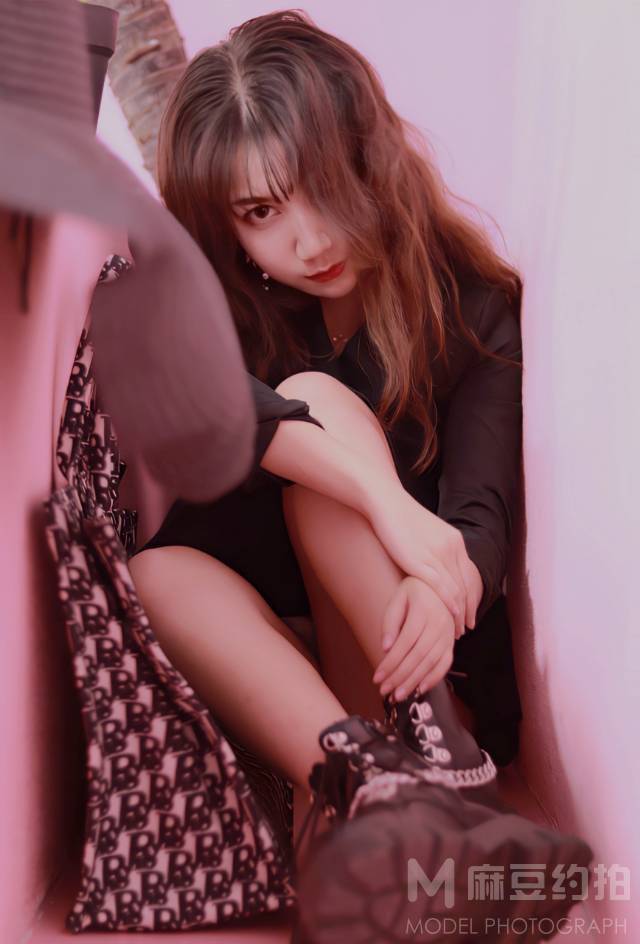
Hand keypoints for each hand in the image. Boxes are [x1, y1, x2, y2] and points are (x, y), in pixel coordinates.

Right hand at [367, 484, 477, 634]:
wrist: (385, 501)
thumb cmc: (399, 516)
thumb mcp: (426, 531)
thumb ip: (435, 547)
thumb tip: (435, 562)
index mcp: (455, 540)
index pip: (469, 575)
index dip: (471, 597)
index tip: (469, 613)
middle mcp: (452, 548)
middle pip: (466, 585)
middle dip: (468, 609)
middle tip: (467, 628)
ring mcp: (437, 554)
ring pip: (456, 590)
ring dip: (459, 613)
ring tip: (457, 631)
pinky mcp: (420, 561)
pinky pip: (441, 588)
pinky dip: (449, 604)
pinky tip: (450, 616)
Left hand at [372, 577, 454, 699]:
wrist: (437, 586)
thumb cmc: (412, 593)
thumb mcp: (397, 600)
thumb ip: (390, 623)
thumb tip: (386, 648)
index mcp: (423, 610)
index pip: (405, 642)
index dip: (391, 662)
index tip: (377, 677)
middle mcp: (439, 623)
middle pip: (418, 655)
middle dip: (400, 676)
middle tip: (384, 691)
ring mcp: (448, 634)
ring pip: (431, 662)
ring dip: (414, 681)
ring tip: (398, 695)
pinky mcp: (451, 642)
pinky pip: (445, 663)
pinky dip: (434, 678)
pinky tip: (420, 689)